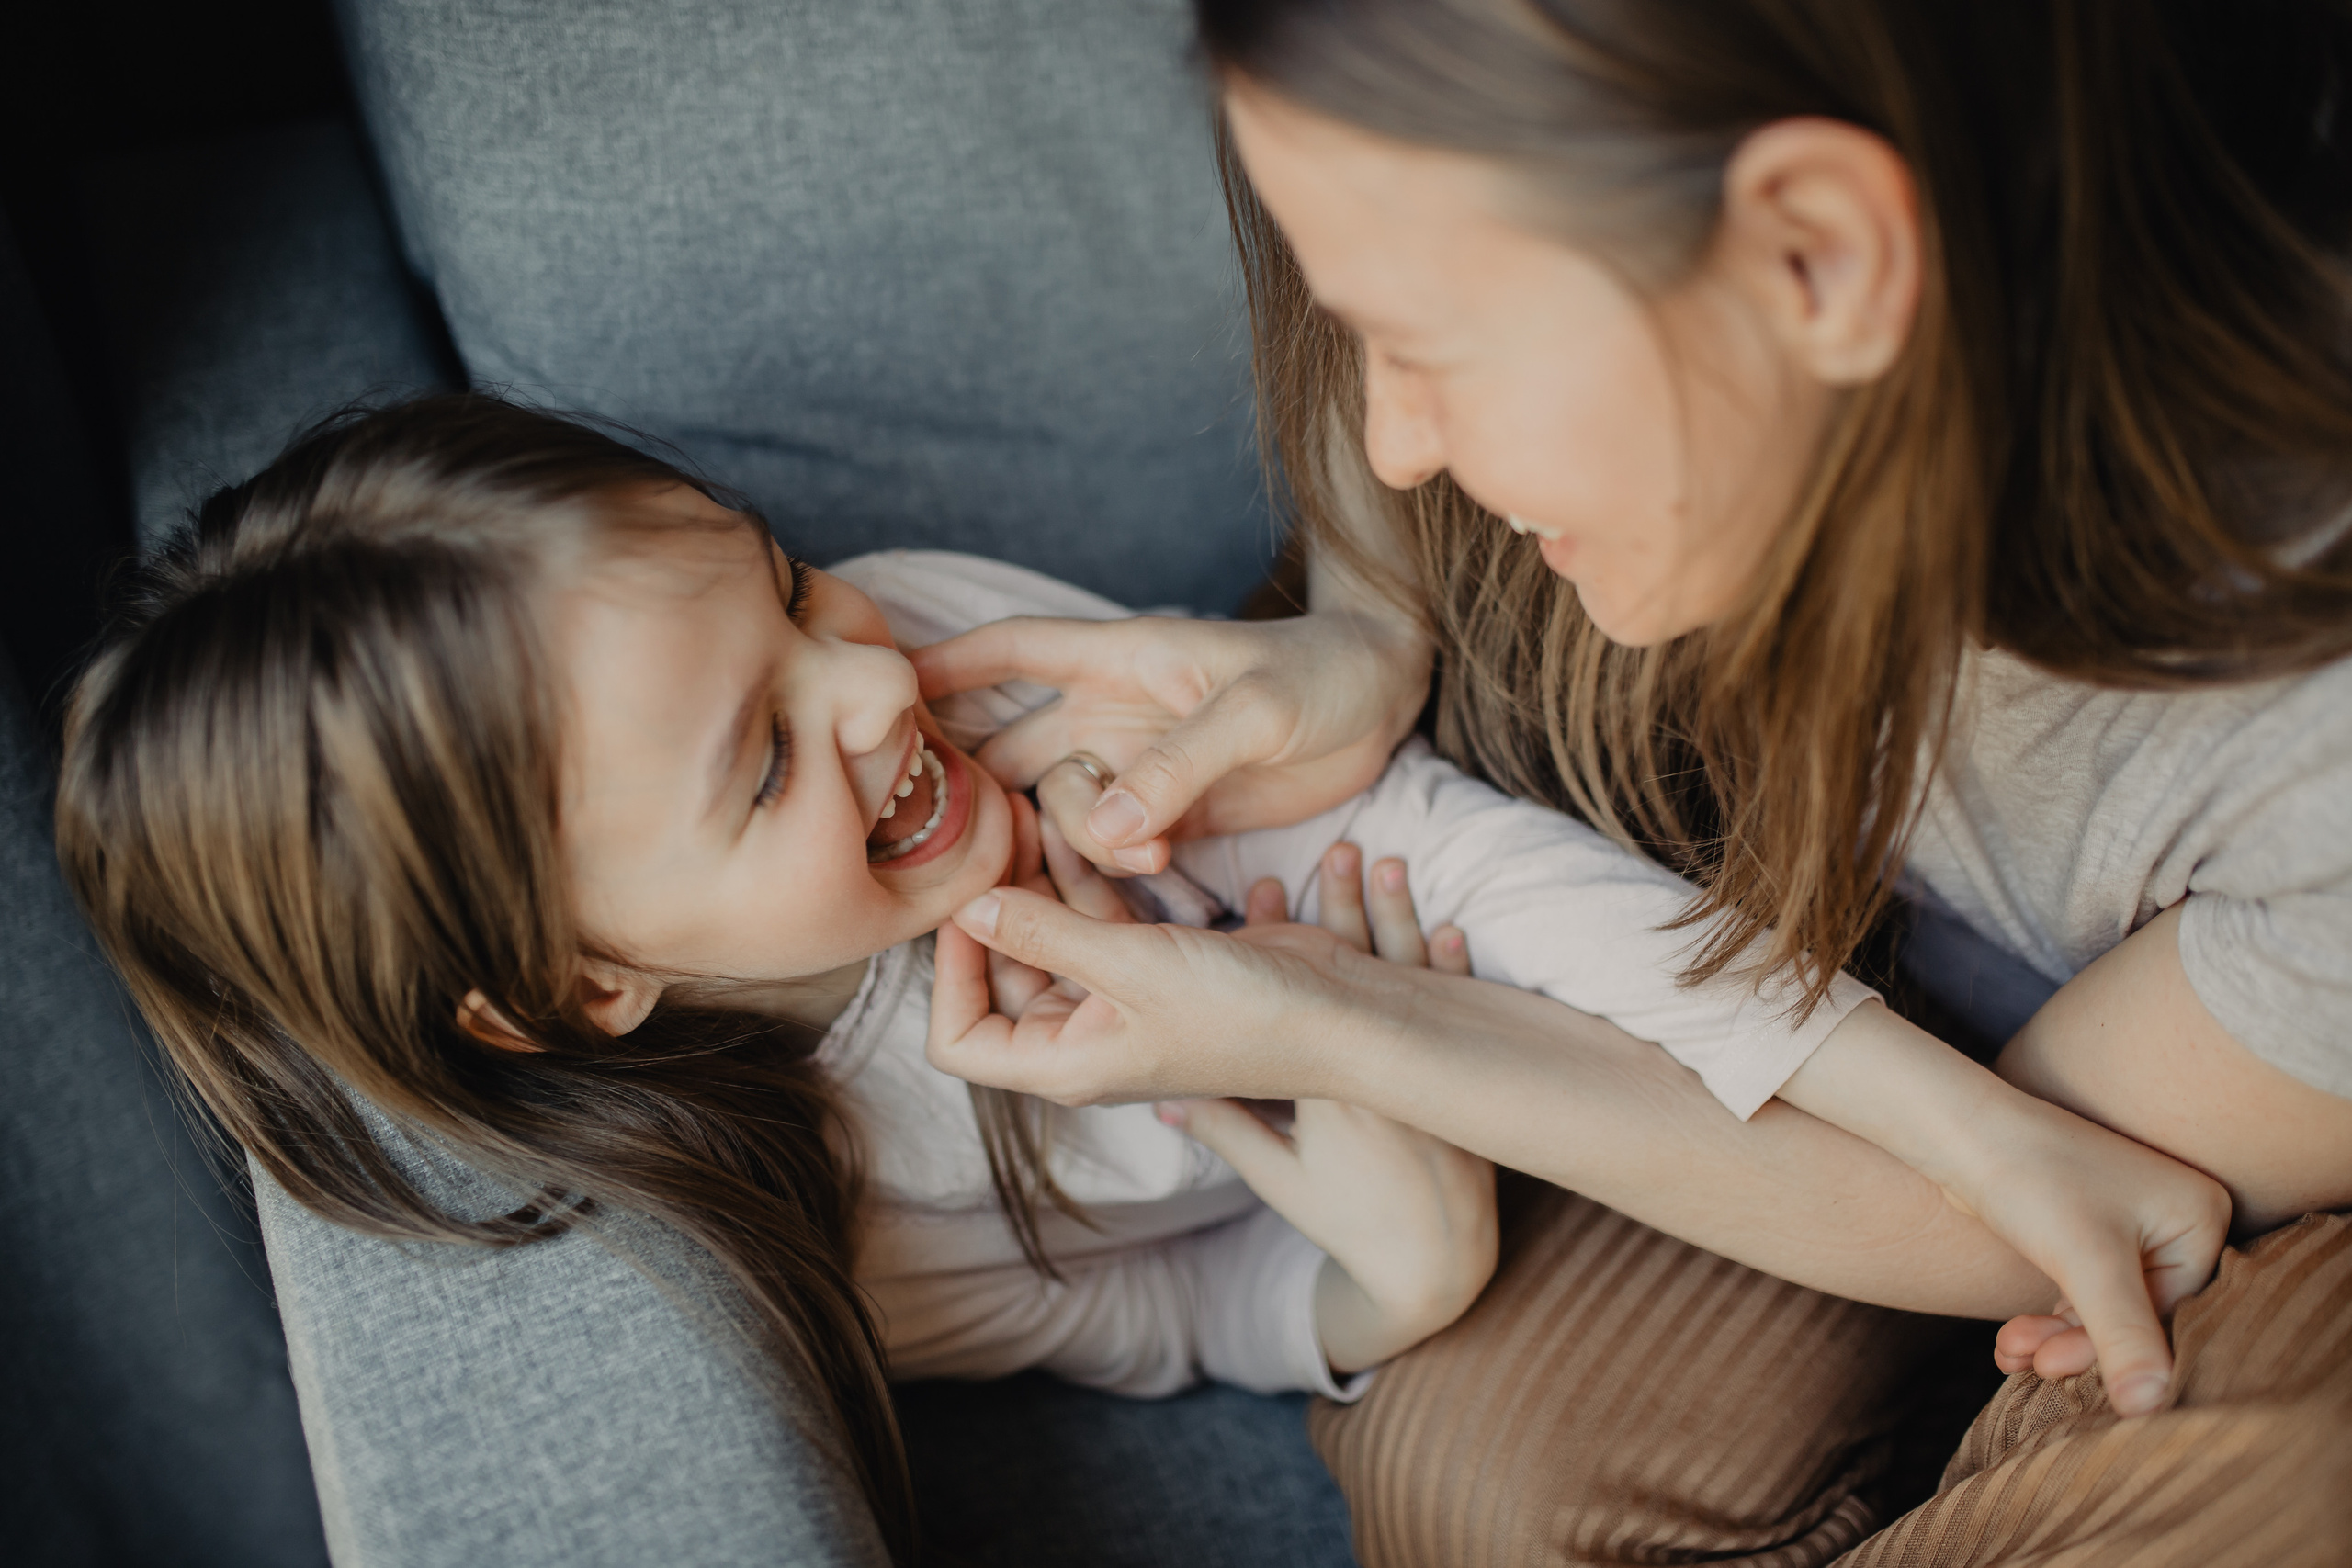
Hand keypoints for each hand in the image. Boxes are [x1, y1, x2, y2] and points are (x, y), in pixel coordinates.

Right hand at [911, 609, 1428, 875]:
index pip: (1009, 651)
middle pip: (1010, 751)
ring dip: (1063, 845)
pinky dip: (1106, 873)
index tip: (883, 691)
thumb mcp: (1256, 713)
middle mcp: (1110, 714)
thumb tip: (1105, 830)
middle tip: (952, 843)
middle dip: (976, 791)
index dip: (943, 667)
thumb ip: (1181, 767)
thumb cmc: (1322, 674)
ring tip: (1127, 863)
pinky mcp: (1167, 812)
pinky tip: (1139, 884)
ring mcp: (1134, 767)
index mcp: (1118, 661)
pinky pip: (1107, 849)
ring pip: (1054, 811)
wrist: (1385, 699)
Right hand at [1159, 847, 1496, 1373]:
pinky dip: (1452, 966)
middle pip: (1359, 971)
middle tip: (1337, 849)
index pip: (1297, 995)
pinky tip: (1451, 926)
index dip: (1282, 940)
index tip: (1265, 886)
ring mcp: (1423, 1071)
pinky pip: (1455, 1010)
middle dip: (1346, 908)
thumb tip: (1164, 1101)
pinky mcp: (1454, 1077)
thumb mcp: (1278, 1178)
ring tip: (1387, 861)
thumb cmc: (1349, 1223)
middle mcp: (1379, 1069)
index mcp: (1328, 1086)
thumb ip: (1225, 1131)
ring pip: (1410, 976)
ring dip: (1398, 918)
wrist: (1438, 1264)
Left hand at [1949, 1102, 2225, 1413]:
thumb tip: (2150, 1409)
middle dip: (2079, 1344)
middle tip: (2031, 1365)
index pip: (2174, 1311)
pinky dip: (2048, 1322)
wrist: (1958, 1130)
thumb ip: (2123, 1337)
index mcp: (2201, 1215)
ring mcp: (2132, 1224)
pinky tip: (2010, 1344)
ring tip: (2010, 1351)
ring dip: (2056, 1339)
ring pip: (2104, 1309)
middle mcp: (2175, 1218)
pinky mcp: (2088, 1232)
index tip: (2057, 1368)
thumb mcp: (2086, 1263)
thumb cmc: (2030, 1178)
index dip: (2118, 1350)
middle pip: (2139, 1313)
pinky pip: (2082, 1294)